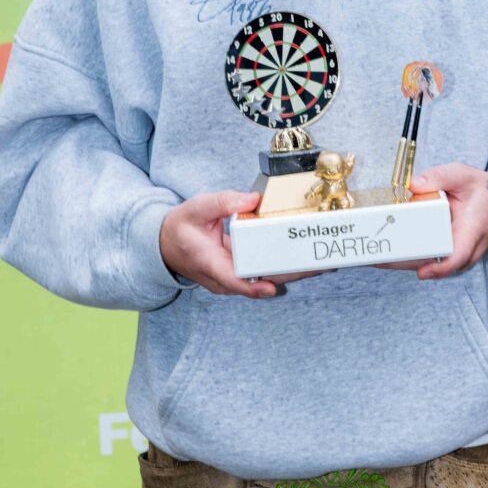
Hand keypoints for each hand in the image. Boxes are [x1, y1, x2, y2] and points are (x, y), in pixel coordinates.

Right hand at [159, 190, 320, 298]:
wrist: (166, 244)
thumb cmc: (181, 227)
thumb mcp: (197, 208)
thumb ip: (224, 202)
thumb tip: (252, 199)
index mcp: (210, 263)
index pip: (233, 281)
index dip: (253, 288)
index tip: (271, 287)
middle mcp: (224, 278)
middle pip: (260, 282)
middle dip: (289, 275)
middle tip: (318, 266)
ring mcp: (233, 279)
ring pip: (265, 280)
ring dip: (292, 273)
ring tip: (321, 264)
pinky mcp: (240, 274)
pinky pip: (264, 274)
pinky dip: (283, 267)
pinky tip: (305, 259)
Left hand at [379, 163, 487, 279]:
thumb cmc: (483, 190)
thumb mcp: (463, 175)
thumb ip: (439, 176)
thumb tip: (413, 185)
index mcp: (472, 229)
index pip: (459, 256)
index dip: (441, 268)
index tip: (422, 271)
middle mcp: (466, 247)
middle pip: (435, 264)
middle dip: (405, 263)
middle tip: (378, 259)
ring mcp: (458, 253)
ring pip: (429, 264)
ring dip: (403, 262)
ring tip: (374, 257)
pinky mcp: (449, 251)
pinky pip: (429, 258)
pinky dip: (409, 256)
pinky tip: (387, 251)